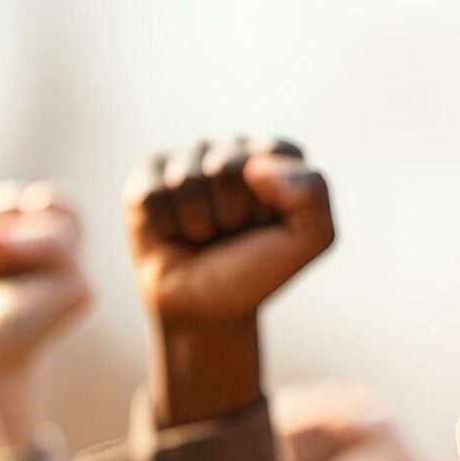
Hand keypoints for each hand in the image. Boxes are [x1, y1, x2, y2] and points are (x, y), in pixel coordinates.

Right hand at [125, 140, 333, 426]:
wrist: (205, 310)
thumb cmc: (255, 270)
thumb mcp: (310, 239)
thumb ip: (313, 193)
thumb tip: (254, 164)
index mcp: (272, 157)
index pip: (276, 151)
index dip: (273, 201)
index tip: (268, 224)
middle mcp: (228, 150)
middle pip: (228, 164)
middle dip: (233, 212)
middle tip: (230, 233)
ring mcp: (185, 161)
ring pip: (187, 179)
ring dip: (199, 223)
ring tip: (203, 236)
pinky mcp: (146, 178)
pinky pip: (153, 194)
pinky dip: (167, 226)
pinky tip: (173, 234)